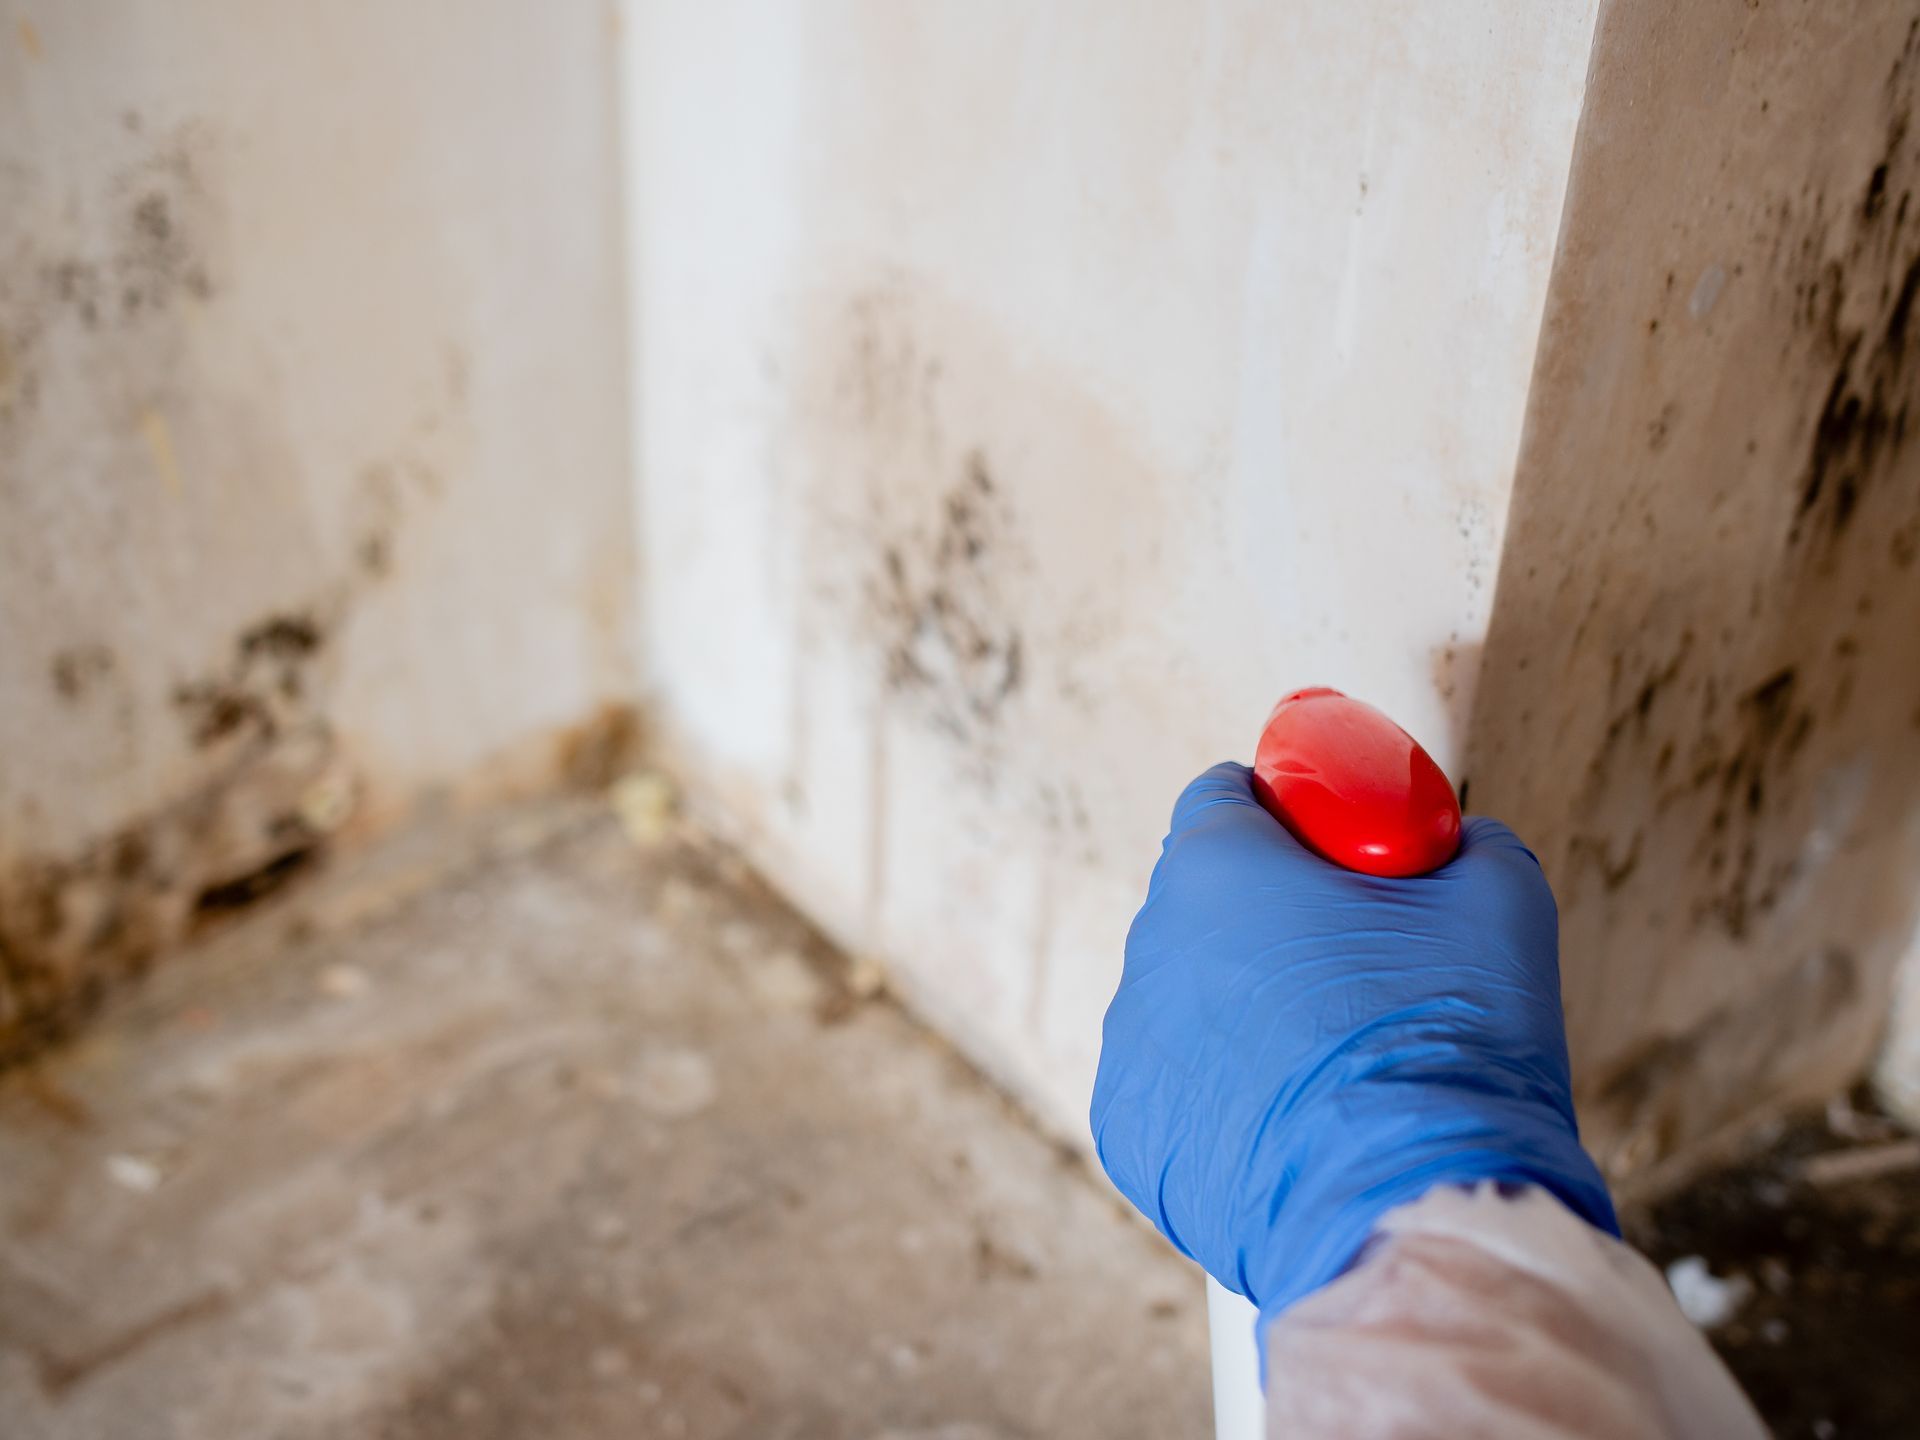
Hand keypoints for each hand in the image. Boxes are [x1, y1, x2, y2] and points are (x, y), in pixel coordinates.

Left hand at [1091, 762, 1616, 1326]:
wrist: (1416, 1211)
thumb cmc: (1451, 1043)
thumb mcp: (1498, 903)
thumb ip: (1469, 844)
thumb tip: (1462, 842)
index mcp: (1216, 867)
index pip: (1223, 796)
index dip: (1286, 812)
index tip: (1335, 848)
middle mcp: (1149, 946)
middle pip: (1205, 902)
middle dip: (1270, 918)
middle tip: (1359, 965)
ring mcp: (1130, 1045)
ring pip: (1188, 996)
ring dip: (1246, 1008)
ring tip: (1336, 1062)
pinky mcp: (1128, 1132)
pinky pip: (1176, 1085)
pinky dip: (1223, 1092)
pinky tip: (1294, 1122)